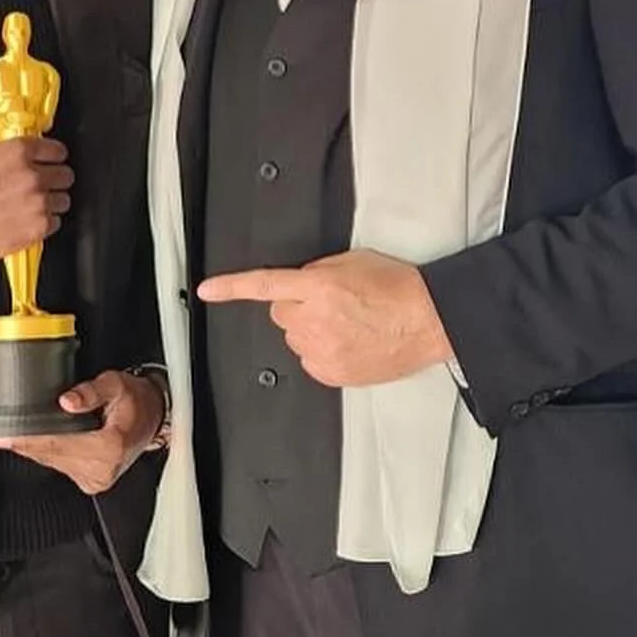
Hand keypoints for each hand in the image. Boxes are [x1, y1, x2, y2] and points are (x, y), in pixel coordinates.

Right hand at [0, 136, 72, 267]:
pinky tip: (26, 219)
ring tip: (30, 205)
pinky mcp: (38, 227)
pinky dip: (45, 222)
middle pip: (66, 175)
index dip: (53, 157)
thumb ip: (5, 145)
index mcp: (19, 152)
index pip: (58, 150)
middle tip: (41, 185)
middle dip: (55, 179)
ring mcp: (38, 202)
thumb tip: (18, 144)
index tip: (52, 161)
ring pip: (64, 200)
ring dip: (51, 202)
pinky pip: (56, 222)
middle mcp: (32, 176)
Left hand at [0, 370, 163, 494]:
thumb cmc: (137, 401)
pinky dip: (45, 453)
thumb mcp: (116, 384)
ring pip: (53, 462)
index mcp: (109, 447)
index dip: (27, 439)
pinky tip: (31, 443)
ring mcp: (96, 479)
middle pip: (50, 455)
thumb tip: (67, 401)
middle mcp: (101, 469)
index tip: (2, 436)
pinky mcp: (92, 481)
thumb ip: (91, 391)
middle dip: (22, 444)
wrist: (154, 416)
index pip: (57, 444)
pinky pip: (60, 465)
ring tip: (7, 438)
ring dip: (31, 449)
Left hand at [197, 250, 450, 387]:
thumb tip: (297, 286)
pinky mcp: (333, 374)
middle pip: (280, 313)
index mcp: (318, 288)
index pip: (264, 286)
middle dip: (295, 306)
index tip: (206, 290)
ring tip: (347, 323)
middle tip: (330, 303)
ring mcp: (323, 352)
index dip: (231, 287)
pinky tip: (349, 342)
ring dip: (309, 329)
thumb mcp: (352, 262)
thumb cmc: (398, 287)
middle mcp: (315, 321)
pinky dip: (322, 351)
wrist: (430, 320)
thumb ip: (315, 272)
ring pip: (294, 339)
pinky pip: (310, 360)